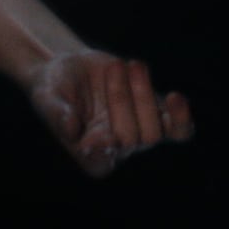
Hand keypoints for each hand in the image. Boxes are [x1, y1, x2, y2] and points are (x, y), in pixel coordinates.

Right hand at [28, 50, 193, 178]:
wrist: (75, 68)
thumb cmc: (54, 86)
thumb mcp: (46, 95)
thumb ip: (55, 112)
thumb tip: (70, 129)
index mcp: (85, 151)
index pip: (100, 163)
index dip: (105, 153)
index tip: (101, 137)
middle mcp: (115, 149)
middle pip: (132, 139)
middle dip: (122, 99)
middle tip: (113, 67)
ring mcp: (139, 134)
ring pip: (155, 132)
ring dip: (145, 96)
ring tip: (131, 65)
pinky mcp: (157, 118)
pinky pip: (180, 130)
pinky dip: (181, 118)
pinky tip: (174, 98)